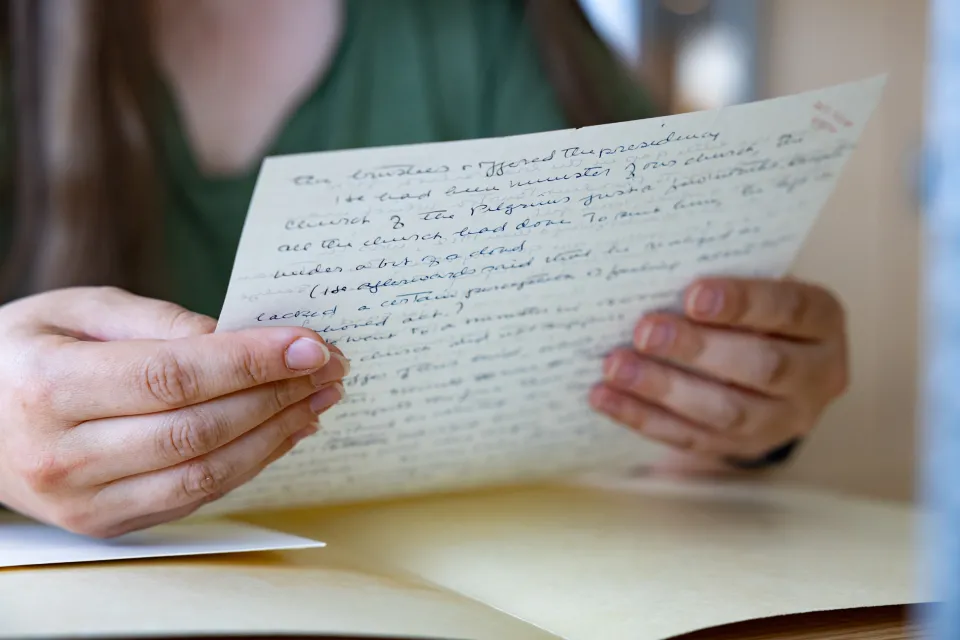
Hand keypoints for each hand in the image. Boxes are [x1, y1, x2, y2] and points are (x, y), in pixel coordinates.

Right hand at [0, 287, 347, 536]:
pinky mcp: (106, 524)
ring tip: (320, 399)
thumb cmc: (27, 349)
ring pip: (205, 473)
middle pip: (198, 429)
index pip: (173, 376)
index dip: (250, 362)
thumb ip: (157, 320)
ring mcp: (84, 502)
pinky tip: (283, 430)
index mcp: (50, 386)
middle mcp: (64, 455)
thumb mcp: (78, 309)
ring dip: (276, 435)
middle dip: (277, 395)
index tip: (311, 344)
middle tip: (330, 367)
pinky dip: (249, 463)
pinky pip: (195, 497)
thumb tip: (237, 338)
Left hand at [589, 277, 847, 473]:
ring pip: (726, 412)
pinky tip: (605, 397)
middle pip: (762, 367)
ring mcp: (783, 420)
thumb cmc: (752, 310)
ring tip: (615, 367)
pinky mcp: (743, 447)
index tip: (693, 294)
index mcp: (823, 322)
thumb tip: (655, 278)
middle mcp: (817, 376)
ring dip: (663, 388)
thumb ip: (721, 286)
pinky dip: (643, 417)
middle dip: (697, 349)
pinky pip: (691, 437)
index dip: (743, 303)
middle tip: (644, 331)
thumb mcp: (755, 286)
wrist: (770, 368)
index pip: (791, 310)